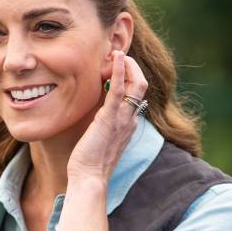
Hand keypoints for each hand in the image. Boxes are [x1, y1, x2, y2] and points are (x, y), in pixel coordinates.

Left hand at [67, 50, 148, 182]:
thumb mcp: (100, 139)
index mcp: (129, 124)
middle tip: (118, 57)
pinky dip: (119, 70)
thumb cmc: (90, 162)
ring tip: (117, 52)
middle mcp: (130, 119)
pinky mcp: (110, 117)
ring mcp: (123, 118)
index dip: (128, 78)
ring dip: (128, 65)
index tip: (114, 69)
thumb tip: (95, 116)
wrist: (89, 177)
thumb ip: (102, 124)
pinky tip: (116, 57)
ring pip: (137, 83)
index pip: (136, 95)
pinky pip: (120, 89)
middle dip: (132, 67)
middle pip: (141, 85)